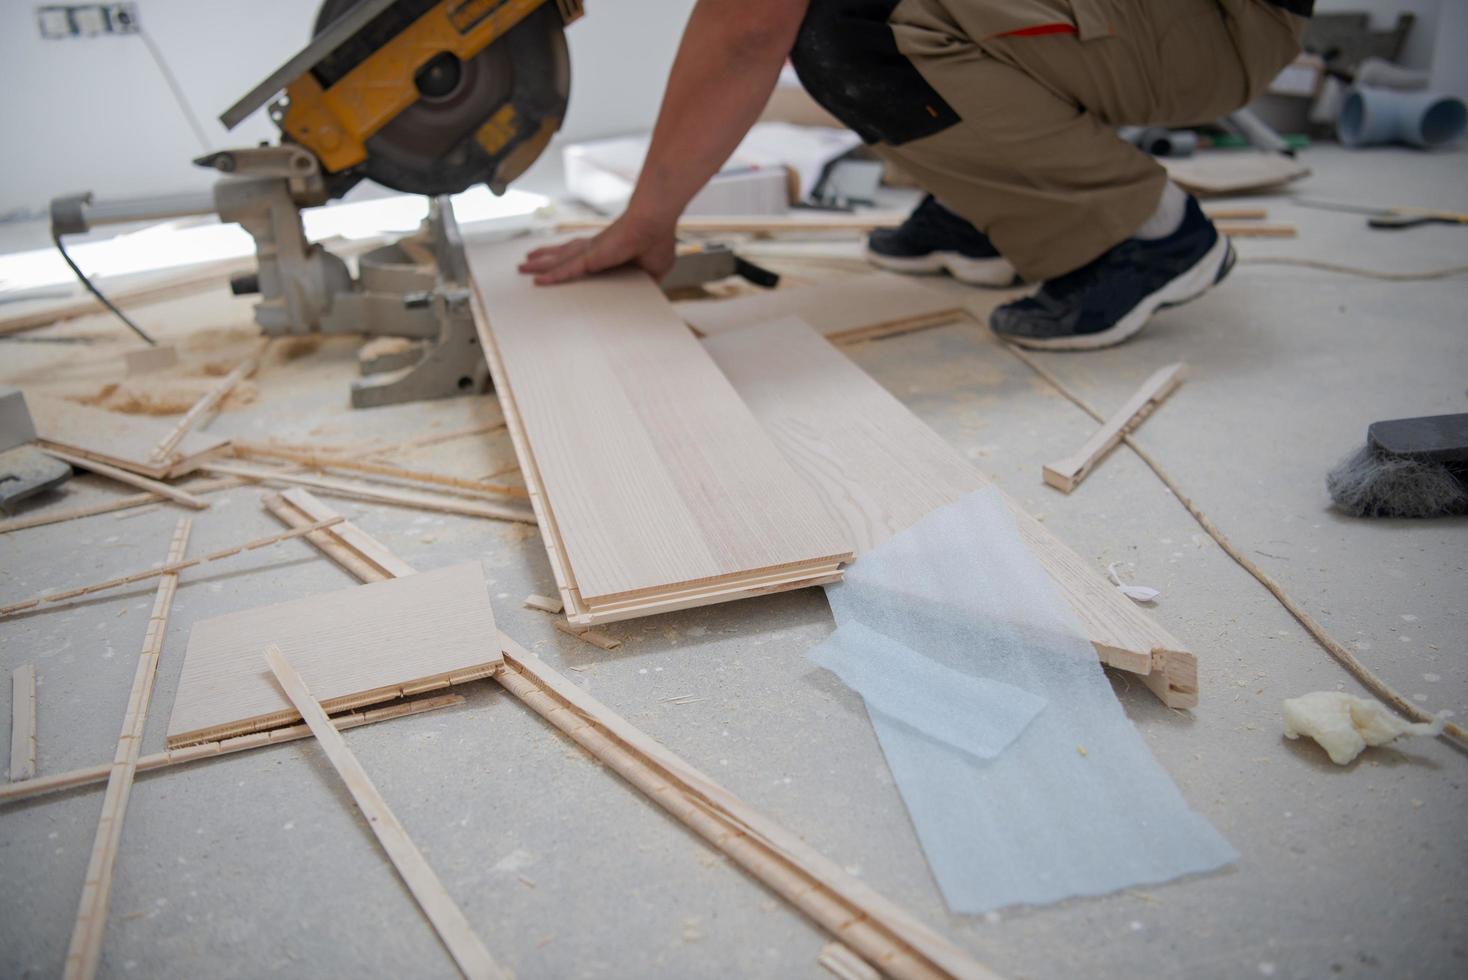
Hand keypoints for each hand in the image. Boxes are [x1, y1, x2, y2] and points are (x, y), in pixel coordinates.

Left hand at [518, 214, 677, 285]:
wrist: (653, 225)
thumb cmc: (656, 241)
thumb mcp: (653, 269)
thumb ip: (646, 281)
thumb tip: (648, 291)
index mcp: (608, 250)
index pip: (582, 255)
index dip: (568, 258)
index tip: (558, 262)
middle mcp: (594, 248)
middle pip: (563, 254)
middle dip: (545, 258)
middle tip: (528, 262)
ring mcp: (590, 252)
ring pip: (558, 260)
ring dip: (540, 263)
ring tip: (522, 267)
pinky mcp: (590, 257)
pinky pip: (566, 270)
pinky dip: (552, 275)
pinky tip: (538, 281)